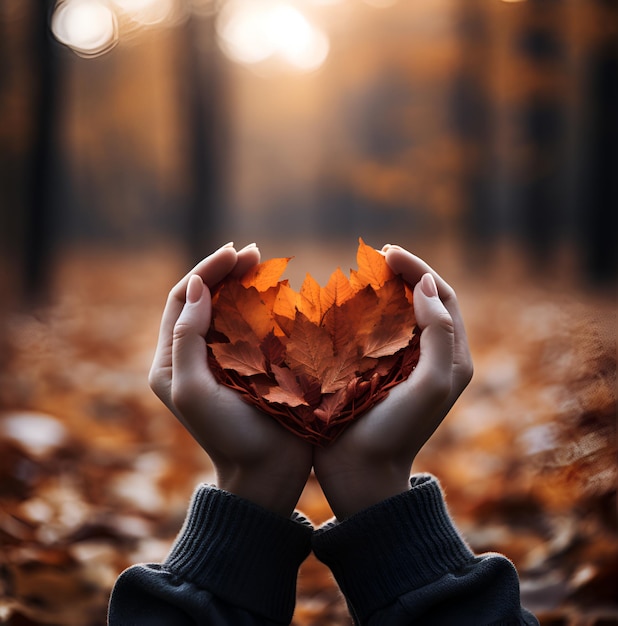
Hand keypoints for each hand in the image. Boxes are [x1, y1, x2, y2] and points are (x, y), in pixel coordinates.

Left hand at [149, 242, 312, 516]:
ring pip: (228, 310)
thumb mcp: (194, 391)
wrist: (265, 473)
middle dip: (225, 273)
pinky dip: (261, 307)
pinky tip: (278, 295)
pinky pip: (250, 328)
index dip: (205, 272)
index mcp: (171, 361)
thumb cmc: (227, 436)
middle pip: (204, 300)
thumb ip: (187, 339)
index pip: (182, 301)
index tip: (234, 253)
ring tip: (263, 266)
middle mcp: (192, 357)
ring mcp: (222, 362)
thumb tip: (195, 287)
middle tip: (253, 253)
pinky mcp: (248, 368)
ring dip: (243, 285)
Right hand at [313, 245, 472, 519]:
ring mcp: (404, 365)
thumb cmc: (397, 431)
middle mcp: (432, 358)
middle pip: (423, 301)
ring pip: (399, 314)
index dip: (418, 270)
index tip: (387, 253)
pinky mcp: (378, 373)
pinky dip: (365, 314)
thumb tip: (425, 286)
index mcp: (452, 358)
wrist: (362, 474)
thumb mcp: (429, 384)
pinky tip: (346, 305)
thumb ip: (437, 334)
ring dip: (383, 290)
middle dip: (403, 274)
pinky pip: (376, 333)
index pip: (442, 297)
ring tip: (361, 274)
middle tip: (375, 257)